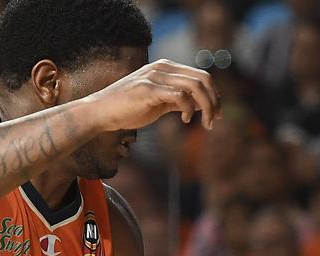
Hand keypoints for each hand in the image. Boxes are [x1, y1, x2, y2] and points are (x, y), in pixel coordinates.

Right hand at [84, 59, 221, 131]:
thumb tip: (204, 105)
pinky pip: (179, 95)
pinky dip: (188, 109)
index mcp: (166, 68)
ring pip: (195, 86)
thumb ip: (180, 100)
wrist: (103, 112)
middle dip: (214, 102)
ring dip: (206, 107)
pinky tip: (184, 119)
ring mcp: (154, 76)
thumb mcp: (161, 102)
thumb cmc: (131, 109)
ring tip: (204, 124)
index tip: (217, 114)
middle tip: (214, 121)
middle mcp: (162, 67)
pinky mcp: (148, 89)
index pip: (202, 75)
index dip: (214, 95)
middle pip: (203, 79)